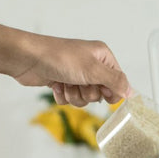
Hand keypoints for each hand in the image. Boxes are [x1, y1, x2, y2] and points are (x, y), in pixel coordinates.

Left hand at [13, 36, 130, 106]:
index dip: (111, 92)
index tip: (102, 92)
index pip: (118, 82)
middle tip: (79, 82)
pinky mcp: (63, 83)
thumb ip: (115, 81)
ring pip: (85, 99)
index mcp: (102, 57)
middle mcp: (91, 65)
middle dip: (88, 93)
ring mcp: (76, 75)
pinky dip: (63, 96)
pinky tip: (56, 85)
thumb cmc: (59, 58)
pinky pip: (70, 100)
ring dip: (74, 95)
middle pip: (101, 93)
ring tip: (65, 83)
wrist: (27, 58)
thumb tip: (131, 92)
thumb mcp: (93, 69)